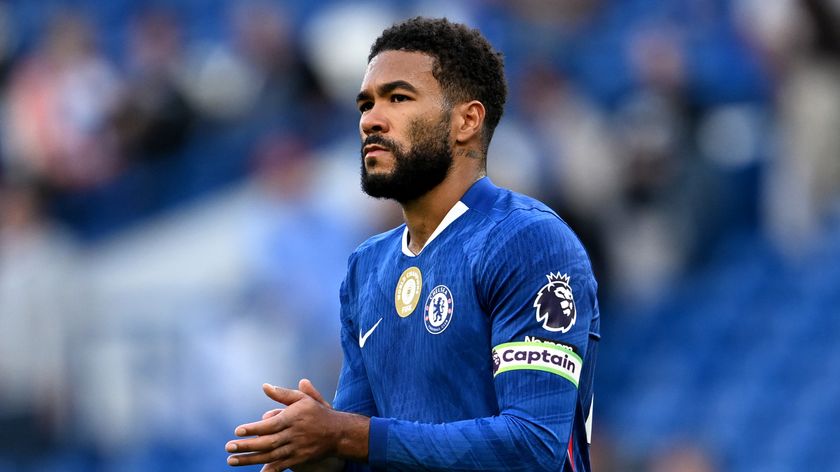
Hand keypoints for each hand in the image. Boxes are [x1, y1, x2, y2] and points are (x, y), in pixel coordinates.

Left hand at [226, 380, 365, 470]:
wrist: (338, 433)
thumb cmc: (317, 412)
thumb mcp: (303, 399)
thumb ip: (283, 394)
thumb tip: (264, 386)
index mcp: (293, 418)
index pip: (270, 425)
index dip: (254, 429)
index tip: (238, 431)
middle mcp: (294, 435)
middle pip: (267, 442)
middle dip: (247, 446)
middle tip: (228, 447)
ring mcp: (296, 449)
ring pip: (270, 456)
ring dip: (250, 459)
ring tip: (232, 460)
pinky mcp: (298, 459)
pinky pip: (280, 466)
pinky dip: (269, 470)